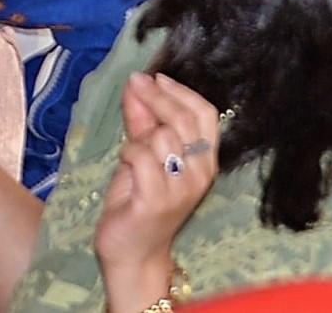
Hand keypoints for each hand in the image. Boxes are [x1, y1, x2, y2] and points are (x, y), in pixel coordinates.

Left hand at [94, 72, 221, 311]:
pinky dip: (128, 154)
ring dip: (138, 137)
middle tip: (135, 86)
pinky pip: (140, 156)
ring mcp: (180, 189)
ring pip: (161, 137)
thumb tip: (138, 83)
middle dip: (157, 98)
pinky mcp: (156, 200)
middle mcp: (200, 174)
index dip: (180, 92)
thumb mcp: (144, 155)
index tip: (156, 78)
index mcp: (205, 162)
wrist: (132, 253)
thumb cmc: (139, 203)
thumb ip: (144, 121)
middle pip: (184, 119)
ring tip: (132, 154)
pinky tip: (126, 167)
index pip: (206, 114)